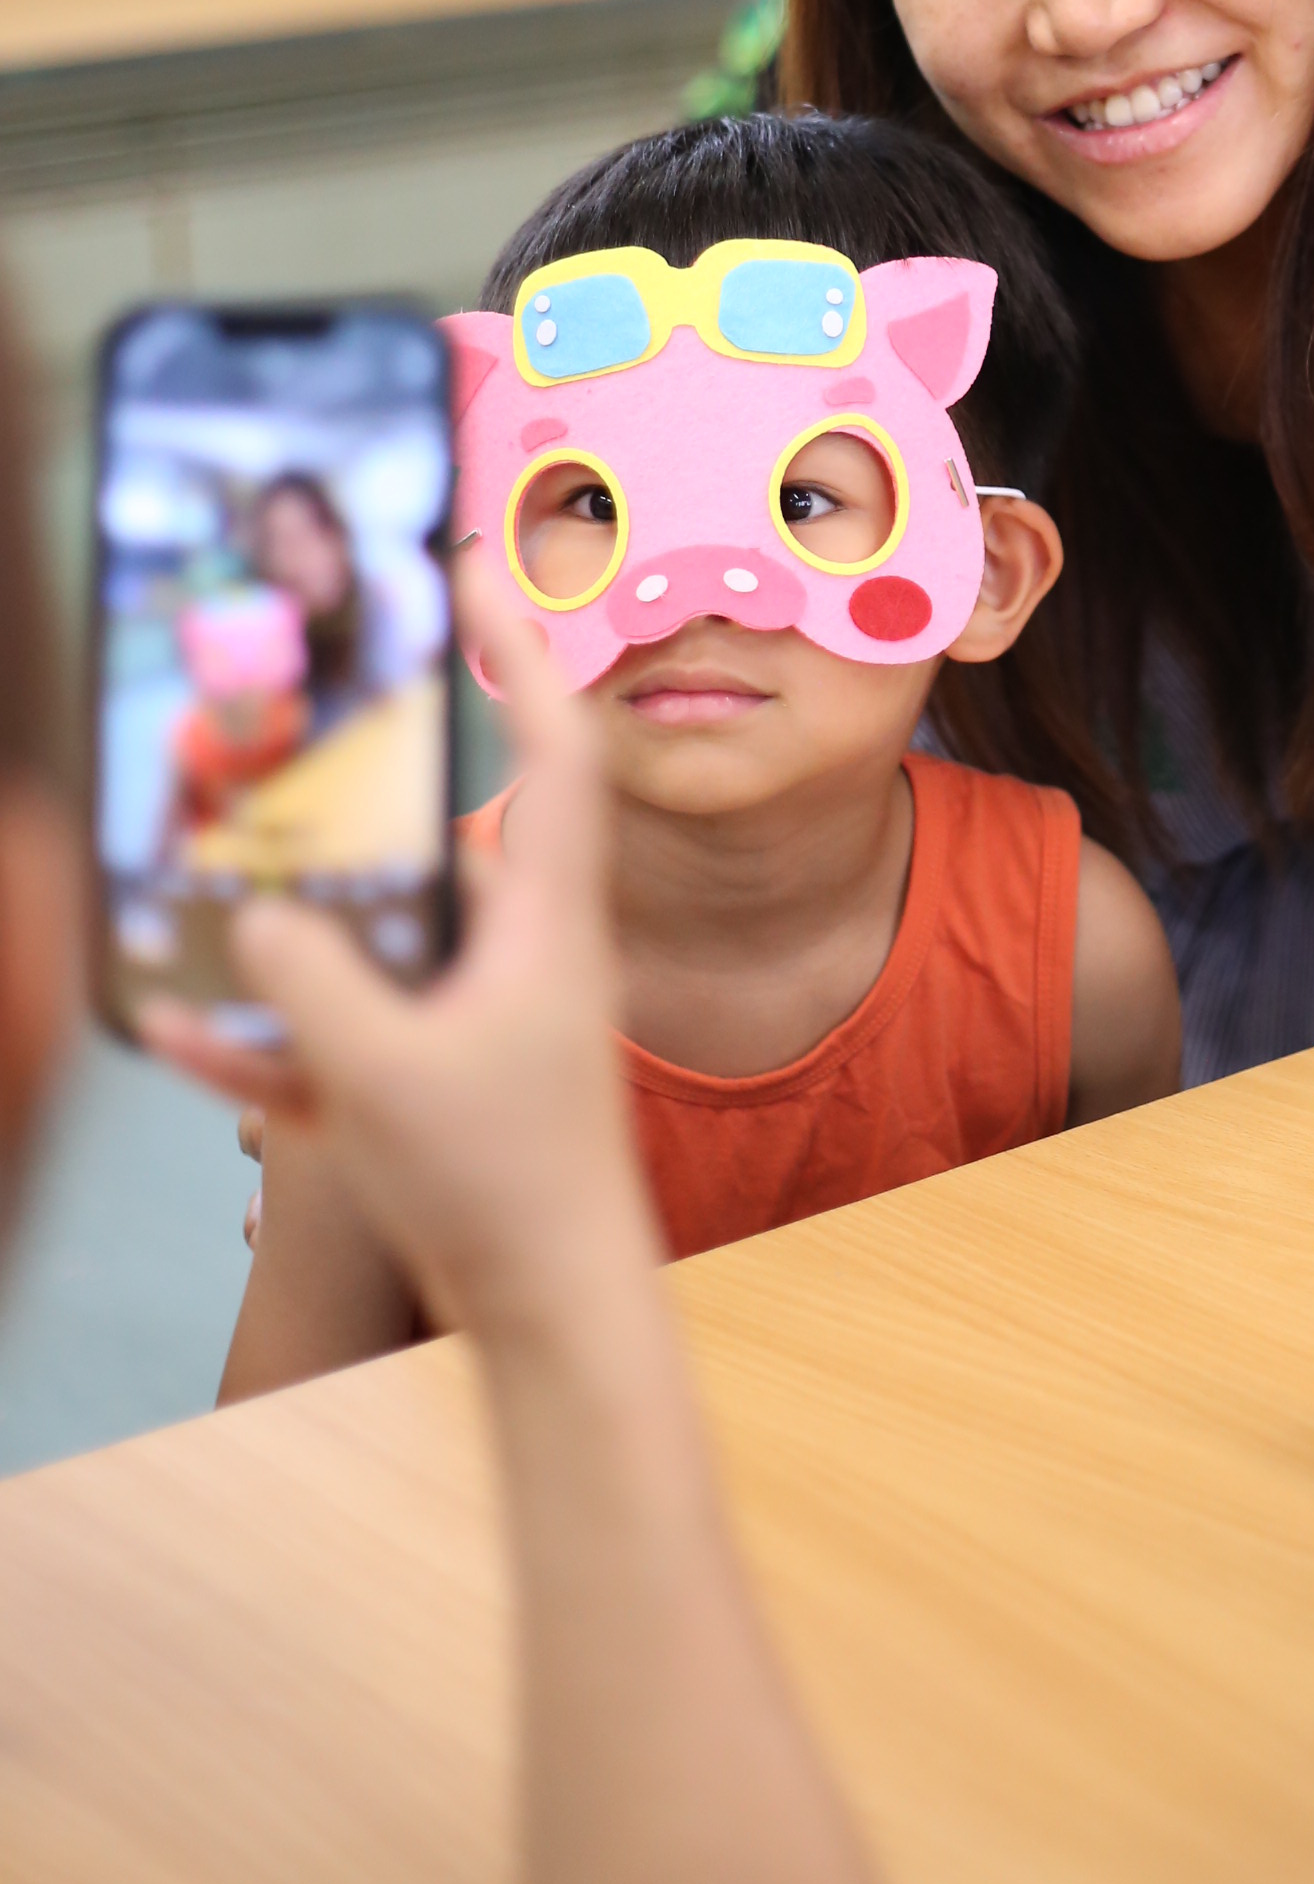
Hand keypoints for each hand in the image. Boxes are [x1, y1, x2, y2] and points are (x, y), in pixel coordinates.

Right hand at [144, 556, 659, 1345]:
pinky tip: (186, 1042)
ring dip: (301, 916)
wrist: (557, 1314)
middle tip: (300, 711)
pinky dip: (276, 1036)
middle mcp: (524, 946)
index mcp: (547, 918)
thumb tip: (257, 915)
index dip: (519, 648)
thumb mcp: (388, 1073)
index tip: (475, 570)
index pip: (551, 744)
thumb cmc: (506, 1188)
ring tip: (210, 879)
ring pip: (384, 932)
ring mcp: (485, 1011)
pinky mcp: (444, 1076)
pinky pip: (348, 1032)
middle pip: (450, 824)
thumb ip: (313, 985)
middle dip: (370, 775)